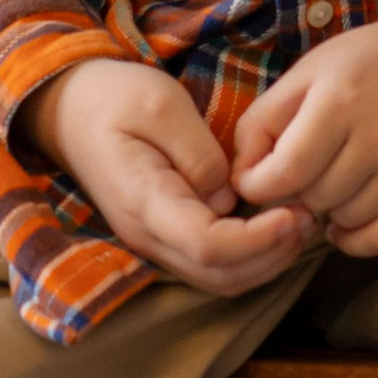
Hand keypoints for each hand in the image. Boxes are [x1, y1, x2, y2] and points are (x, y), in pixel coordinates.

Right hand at [15, 57, 318, 296]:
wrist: (69, 110)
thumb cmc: (114, 97)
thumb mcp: (161, 103)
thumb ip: (200, 154)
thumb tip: (228, 198)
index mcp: (143, 200)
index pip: (209, 245)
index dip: (259, 239)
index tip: (295, 209)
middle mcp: (145, 234)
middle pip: (219, 275)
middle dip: (272, 255)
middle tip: (308, 214)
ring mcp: (152, 242)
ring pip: (218, 280)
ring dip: (265, 262)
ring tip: (298, 220)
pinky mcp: (163, 238)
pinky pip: (211, 267)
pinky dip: (250, 258)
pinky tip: (273, 226)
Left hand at [229, 0, 377, 257]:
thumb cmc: (365, 65)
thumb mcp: (305, 74)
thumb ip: (261, 123)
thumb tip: (240, 181)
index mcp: (342, 98)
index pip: (285, 172)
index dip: (258, 185)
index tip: (258, 178)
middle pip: (313, 198)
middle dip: (297, 191)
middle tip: (305, 170)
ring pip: (345, 220)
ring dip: (329, 209)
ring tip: (335, 178)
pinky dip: (357, 238)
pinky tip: (348, 217)